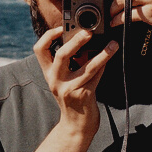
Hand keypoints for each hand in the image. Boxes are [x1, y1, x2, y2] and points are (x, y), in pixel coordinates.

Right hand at [31, 27, 118, 151]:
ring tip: (112, 44)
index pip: (39, 50)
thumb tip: (87, 38)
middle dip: (76, 41)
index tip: (60, 27)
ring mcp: (70, 89)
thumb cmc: (73, 96)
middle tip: (88, 32)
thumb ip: (72, 60)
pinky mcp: (84, 95)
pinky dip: (104, 65)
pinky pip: (96, 76)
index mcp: (49, 73)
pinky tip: (111, 56)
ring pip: (87, 67)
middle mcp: (56, 80)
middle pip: (62, 55)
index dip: (48, 36)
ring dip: (102, 54)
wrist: (76, 124)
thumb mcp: (66, 78)